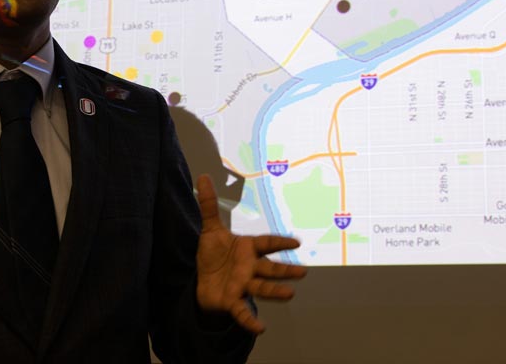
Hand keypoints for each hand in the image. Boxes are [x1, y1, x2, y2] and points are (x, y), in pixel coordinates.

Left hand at [194, 173, 306, 334]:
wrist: (203, 282)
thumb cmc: (213, 255)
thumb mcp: (210, 229)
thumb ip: (208, 205)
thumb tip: (202, 177)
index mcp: (247, 248)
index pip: (266, 243)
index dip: (280, 243)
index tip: (297, 243)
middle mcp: (250, 267)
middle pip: (270, 269)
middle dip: (285, 271)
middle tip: (303, 272)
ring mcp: (243, 285)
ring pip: (262, 288)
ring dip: (276, 292)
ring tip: (290, 294)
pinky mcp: (233, 301)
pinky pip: (243, 312)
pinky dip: (250, 321)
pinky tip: (260, 329)